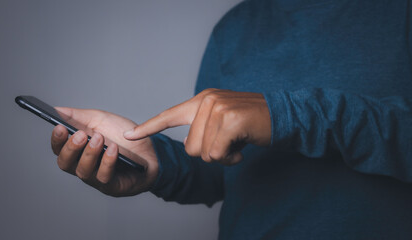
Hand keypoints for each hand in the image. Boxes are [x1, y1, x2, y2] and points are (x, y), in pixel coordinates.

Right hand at [51, 107, 157, 196]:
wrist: (151, 150)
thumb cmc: (123, 136)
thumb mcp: (101, 120)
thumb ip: (79, 116)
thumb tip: (57, 110)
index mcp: (78, 150)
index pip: (59, 149)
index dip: (56, 140)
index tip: (59, 127)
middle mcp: (83, 166)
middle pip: (65, 163)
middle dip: (71, 148)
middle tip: (80, 135)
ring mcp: (97, 178)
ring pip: (83, 171)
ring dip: (90, 153)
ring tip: (99, 138)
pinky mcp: (112, 186)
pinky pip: (104, 177)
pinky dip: (107, 162)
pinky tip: (113, 149)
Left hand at [124, 88, 270, 164]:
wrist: (284, 116)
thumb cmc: (251, 124)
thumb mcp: (223, 121)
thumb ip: (203, 129)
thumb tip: (189, 146)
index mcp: (201, 100)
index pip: (168, 115)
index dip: (148, 128)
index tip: (128, 135)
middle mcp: (206, 100)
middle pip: (190, 147)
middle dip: (210, 154)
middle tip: (229, 144)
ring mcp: (217, 108)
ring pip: (203, 153)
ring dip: (222, 157)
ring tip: (237, 143)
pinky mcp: (229, 120)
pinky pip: (217, 154)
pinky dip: (230, 158)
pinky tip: (242, 147)